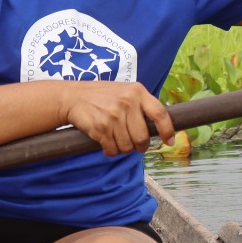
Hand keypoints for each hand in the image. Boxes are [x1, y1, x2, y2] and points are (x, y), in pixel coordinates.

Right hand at [60, 82, 175, 156]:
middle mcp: (127, 102)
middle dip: (140, 146)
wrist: (72, 96)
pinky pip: (112, 149)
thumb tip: (159, 127)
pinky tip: (107, 143)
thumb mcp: (126, 91)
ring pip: (128, 146)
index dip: (167, 131)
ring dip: (124, 148)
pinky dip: (111, 151)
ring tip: (117, 140)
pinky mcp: (100, 127)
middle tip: (136, 145)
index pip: (160, 114)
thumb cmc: (103, 95)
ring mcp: (113, 116)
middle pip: (142, 137)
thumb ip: (142, 104)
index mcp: (137, 92)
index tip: (169, 141)